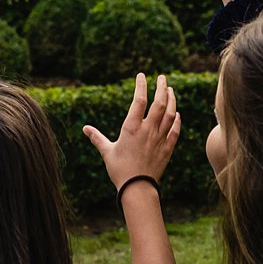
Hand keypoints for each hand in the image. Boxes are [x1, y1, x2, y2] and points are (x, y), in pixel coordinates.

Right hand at [83, 73, 179, 190]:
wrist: (137, 188)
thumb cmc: (119, 170)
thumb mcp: (107, 152)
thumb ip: (97, 138)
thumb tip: (85, 128)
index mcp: (131, 128)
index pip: (139, 100)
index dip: (141, 85)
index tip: (142, 76)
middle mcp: (148, 130)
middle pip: (159, 103)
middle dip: (161, 87)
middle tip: (162, 77)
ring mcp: (159, 138)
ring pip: (170, 114)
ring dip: (171, 100)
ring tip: (170, 90)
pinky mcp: (167, 148)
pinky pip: (175, 130)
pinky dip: (177, 120)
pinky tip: (177, 114)